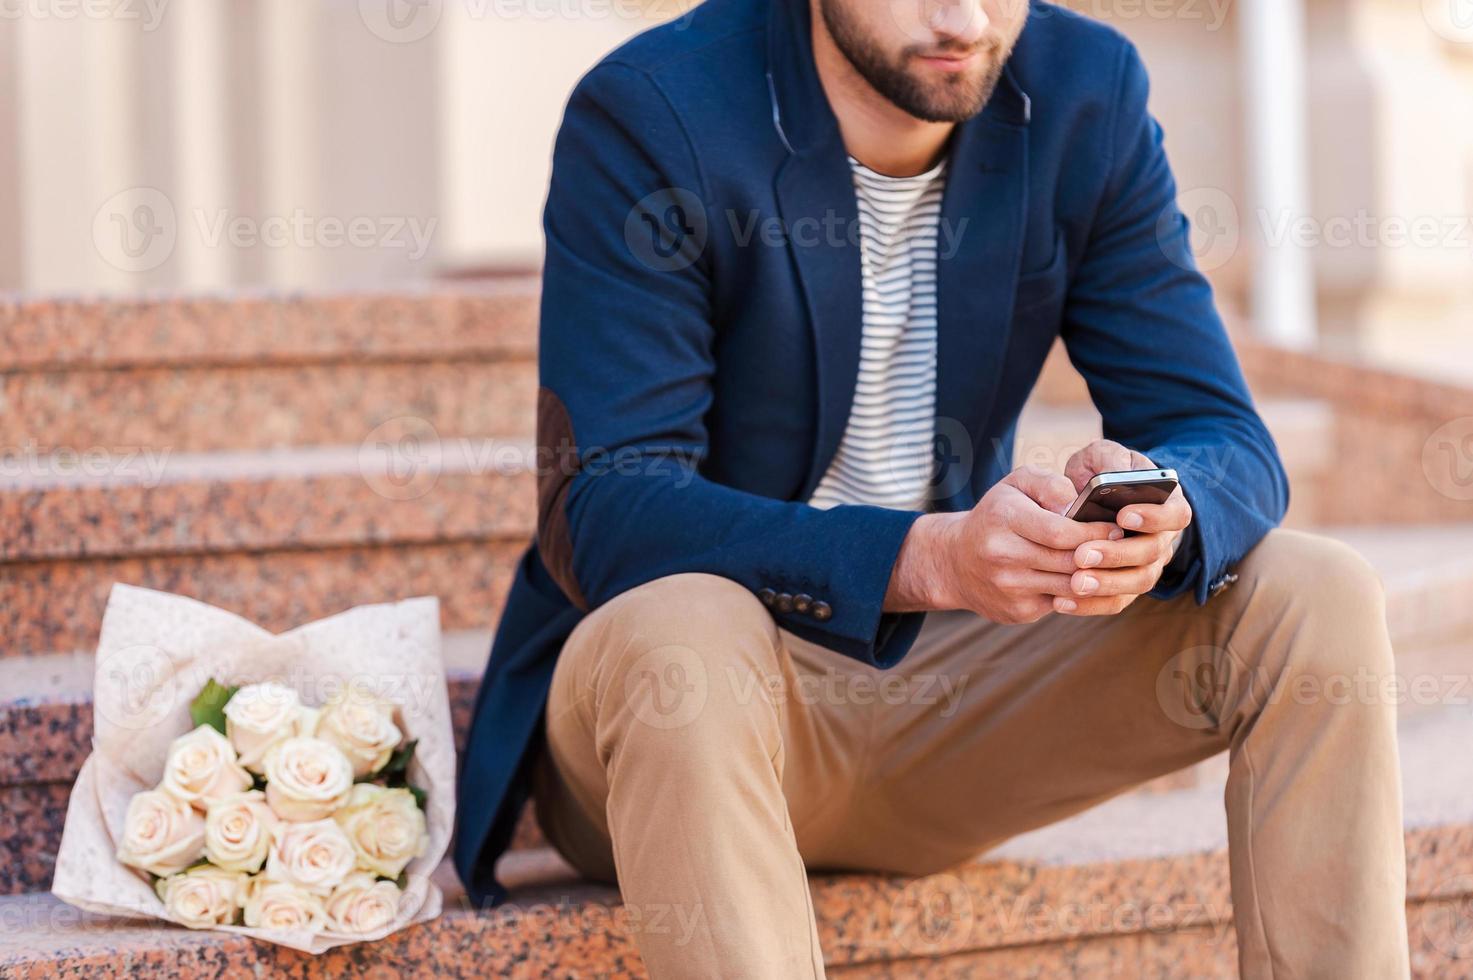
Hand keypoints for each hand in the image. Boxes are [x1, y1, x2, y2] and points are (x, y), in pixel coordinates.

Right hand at [886, 465, 1121, 623]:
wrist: (955, 562)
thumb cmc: (995, 516)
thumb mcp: (1015, 485)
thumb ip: (1049, 484)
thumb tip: (1077, 502)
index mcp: (1004, 518)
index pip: (1060, 532)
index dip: (1094, 532)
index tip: (1117, 527)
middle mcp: (1002, 555)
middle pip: (1068, 560)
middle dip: (1102, 554)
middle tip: (1124, 545)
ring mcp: (1009, 587)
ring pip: (1070, 586)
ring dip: (1096, 577)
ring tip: (1113, 563)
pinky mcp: (1017, 611)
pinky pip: (1062, 603)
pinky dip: (1079, 593)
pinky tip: (1088, 579)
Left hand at [1054, 440, 1192, 616]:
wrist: (1084, 501)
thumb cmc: (1099, 473)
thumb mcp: (1102, 457)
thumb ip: (1108, 459)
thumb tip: (1111, 473)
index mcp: (1165, 504)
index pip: (1175, 514)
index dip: (1153, 517)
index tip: (1123, 515)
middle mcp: (1161, 539)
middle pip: (1151, 553)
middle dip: (1117, 554)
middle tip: (1083, 553)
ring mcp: (1145, 566)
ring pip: (1136, 583)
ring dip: (1105, 584)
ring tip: (1075, 582)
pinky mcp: (1124, 586)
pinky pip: (1114, 602)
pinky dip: (1089, 605)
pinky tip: (1061, 601)